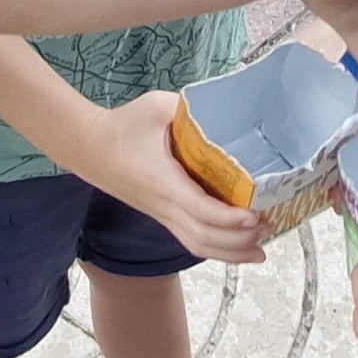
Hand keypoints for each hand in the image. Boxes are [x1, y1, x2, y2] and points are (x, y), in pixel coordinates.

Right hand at [82, 92, 268, 263]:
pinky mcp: (161, 216)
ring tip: (260, 249)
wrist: (87, 147)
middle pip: (203, 236)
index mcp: (162, 179)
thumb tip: (226, 107)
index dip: (229, 218)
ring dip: (230, 252)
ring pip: (197, 245)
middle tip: (269, 226)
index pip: (199, 208)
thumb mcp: (156, 106)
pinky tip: (238, 249)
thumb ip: (190, 107)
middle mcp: (162, 204)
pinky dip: (217, 250)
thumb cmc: (122, 125)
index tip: (254, 215)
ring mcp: (161, 214)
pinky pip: (191, 240)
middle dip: (239, 239)